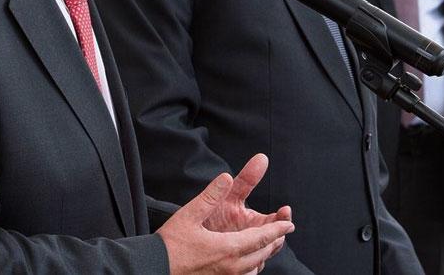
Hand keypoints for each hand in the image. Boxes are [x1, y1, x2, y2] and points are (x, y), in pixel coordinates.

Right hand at [158, 154, 293, 274]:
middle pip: (262, 255)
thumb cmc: (170, 245)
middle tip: (282, 231)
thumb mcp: (189, 214)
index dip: (278, 229)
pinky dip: (250, 267)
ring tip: (267, 245)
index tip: (289, 223)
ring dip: (263, 255)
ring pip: (254, 268)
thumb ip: (211, 195)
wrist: (154, 269)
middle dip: (274, 242)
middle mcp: (232, 267)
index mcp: (229, 249)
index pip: (262, 238)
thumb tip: (226, 177)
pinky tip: (246, 261)